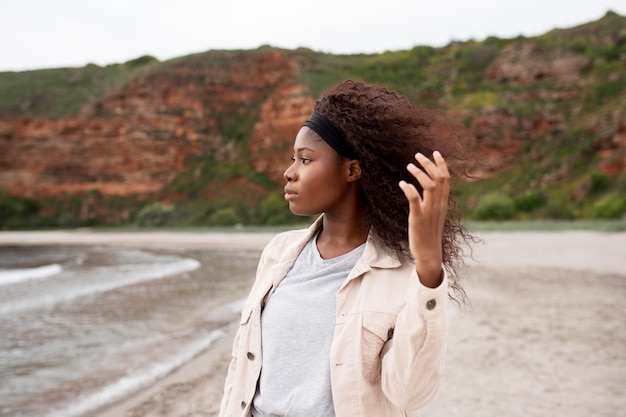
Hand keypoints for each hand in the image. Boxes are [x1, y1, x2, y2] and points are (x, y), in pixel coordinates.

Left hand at [398, 151, 449, 287]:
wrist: (429, 254)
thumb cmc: (429, 234)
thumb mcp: (435, 215)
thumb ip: (434, 201)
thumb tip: (427, 189)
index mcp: (443, 203)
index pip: (446, 179)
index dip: (442, 164)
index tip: (435, 152)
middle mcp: (438, 205)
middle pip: (438, 178)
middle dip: (428, 164)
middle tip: (417, 155)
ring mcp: (429, 211)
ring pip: (428, 185)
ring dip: (419, 173)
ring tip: (409, 166)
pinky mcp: (418, 218)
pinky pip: (415, 199)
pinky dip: (409, 188)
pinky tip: (402, 183)